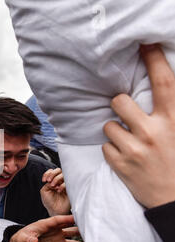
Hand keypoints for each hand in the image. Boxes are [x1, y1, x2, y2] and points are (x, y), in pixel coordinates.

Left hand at [10, 215, 84, 241]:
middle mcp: (53, 228)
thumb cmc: (22, 238)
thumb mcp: (23, 239)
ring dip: (80, 232)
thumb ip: (29, 239)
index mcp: (45, 223)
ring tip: (91, 233)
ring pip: (71, 232)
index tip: (75, 217)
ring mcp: (57, 234)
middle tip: (88, 221)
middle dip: (76, 222)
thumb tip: (33, 241)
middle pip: (67, 223)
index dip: (65, 218)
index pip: (57, 220)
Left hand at [40, 168, 70, 215]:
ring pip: (64, 175)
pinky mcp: (71, 189)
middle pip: (59, 170)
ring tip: (53, 186)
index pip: (52, 171)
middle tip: (49, 181)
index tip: (44, 180)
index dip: (47, 173)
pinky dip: (62, 185)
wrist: (55, 211)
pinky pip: (68, 182)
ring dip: (57, 179)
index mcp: (53, 180)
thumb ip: (47, 183)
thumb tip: (52, 179)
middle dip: (53, 174)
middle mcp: (60, 181)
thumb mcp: (44, 191)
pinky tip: (59, 190)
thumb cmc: (49, 202)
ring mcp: (66, 184)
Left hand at [102, 44, 174, 208]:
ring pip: (108, 125)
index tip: (144, 45)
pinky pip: (105, 146)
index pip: (165, 83)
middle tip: (128, 114)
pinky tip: (126, 156)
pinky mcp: (120, 165)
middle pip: (120, 101)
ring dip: (115, 131)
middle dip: (119, 105)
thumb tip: (158, 93)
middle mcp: (153, 132)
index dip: (154, 60)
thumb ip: (170, 114)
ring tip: (129, 141)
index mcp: (174, 121)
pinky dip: (112, 149)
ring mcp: (134, 149)